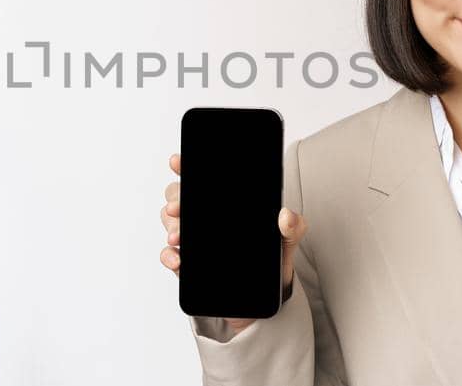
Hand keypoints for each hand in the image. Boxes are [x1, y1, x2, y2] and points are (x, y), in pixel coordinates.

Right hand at [160, 153, 306, 334]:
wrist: (264, 300)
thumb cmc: (272, 262)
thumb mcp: (286, 241)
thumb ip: (292, 227)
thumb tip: (286, 216)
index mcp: (225, 205)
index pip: (201, 180)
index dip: (185, 167)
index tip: (177, 162)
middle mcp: (205, 218)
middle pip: (178, 196)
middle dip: (174, 199)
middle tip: (178, 208)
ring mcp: (194, 240)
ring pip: (170, 222)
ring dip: (171, 227)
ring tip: (179, 237)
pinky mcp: (188, 264)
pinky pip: (169, 255)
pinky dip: (169, 256)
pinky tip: (178, 260)